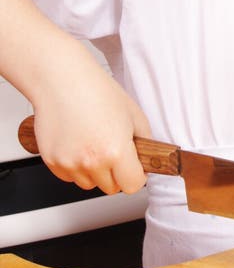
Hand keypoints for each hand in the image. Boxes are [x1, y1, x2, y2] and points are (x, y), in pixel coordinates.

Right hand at [0, 0, 150, 194]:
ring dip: (95, 171)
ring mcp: (70, 163)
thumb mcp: (133, 114)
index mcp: (116, 151)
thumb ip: (144, 141)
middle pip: (111, 188)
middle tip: (113, 149)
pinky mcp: (52, 162)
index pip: (132, 186)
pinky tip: (78, 142)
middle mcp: (92, 162)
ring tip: (93, 142)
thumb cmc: (95, 90)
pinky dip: (76, 166)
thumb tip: (147, 159)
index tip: (134, 167)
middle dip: (116, 173)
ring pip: (90, 184)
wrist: (61, 79)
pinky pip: (70, 176)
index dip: (136, 175)